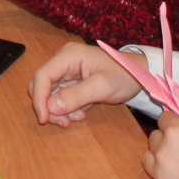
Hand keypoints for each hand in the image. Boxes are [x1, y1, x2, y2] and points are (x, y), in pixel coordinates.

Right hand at [28, 42, 144, 126]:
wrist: (140, 76)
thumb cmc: (124, 76)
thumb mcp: (103, 87)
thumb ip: (76, 96)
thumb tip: (50, 107)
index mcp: (68, 56)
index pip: (42, 76)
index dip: (39, 98)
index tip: (44, 118)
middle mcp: (63, 62)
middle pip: (42, 86)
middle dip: (49, 106)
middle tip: (65, 123)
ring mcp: (67, 72)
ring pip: (49, 94)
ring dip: (59, 110)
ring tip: (78, 118)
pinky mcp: (72, 82)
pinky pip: (60, 98)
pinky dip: (67, 109)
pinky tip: (81, 114)